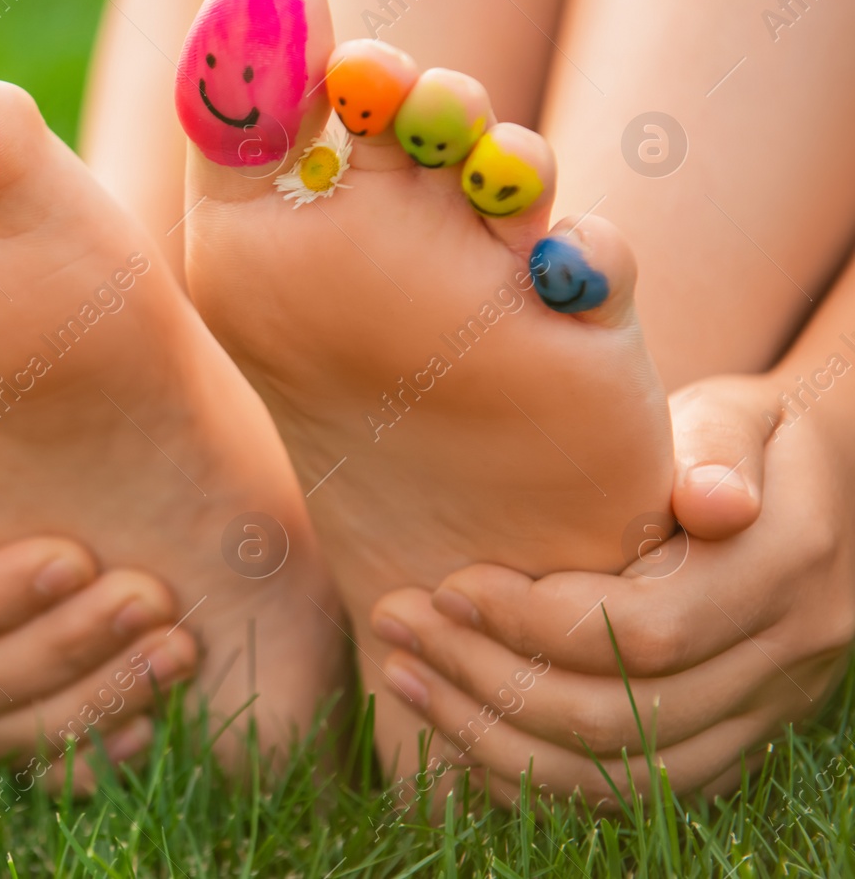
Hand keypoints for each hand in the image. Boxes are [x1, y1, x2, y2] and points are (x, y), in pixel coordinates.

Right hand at [0, 465, 198, 787]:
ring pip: (12, 734)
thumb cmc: (37, 451)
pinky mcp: (42, 737)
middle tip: (149, 597)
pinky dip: (98, 759)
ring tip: (178, 647)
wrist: (123, 487)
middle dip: (63, 642)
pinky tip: (150, 727)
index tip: (73, 557)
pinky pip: (53, 775)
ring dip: (100, 695)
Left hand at [369, 373, 854, 801]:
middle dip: (489, 678)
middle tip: (399, 623)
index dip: (533, 620)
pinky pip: (626, 794)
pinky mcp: (727, 746)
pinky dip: (531, 774)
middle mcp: (783, 661)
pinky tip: (456, 723)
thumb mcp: (736, 414)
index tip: (450, 585)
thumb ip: (718, 445)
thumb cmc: (739, 440)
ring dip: (494, 736)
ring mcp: (760, 716)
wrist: (811, 494)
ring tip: (406, 673)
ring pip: (618, 775)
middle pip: (620, 716)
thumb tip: (713, 500)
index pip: (645, 632)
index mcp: (782, 572)